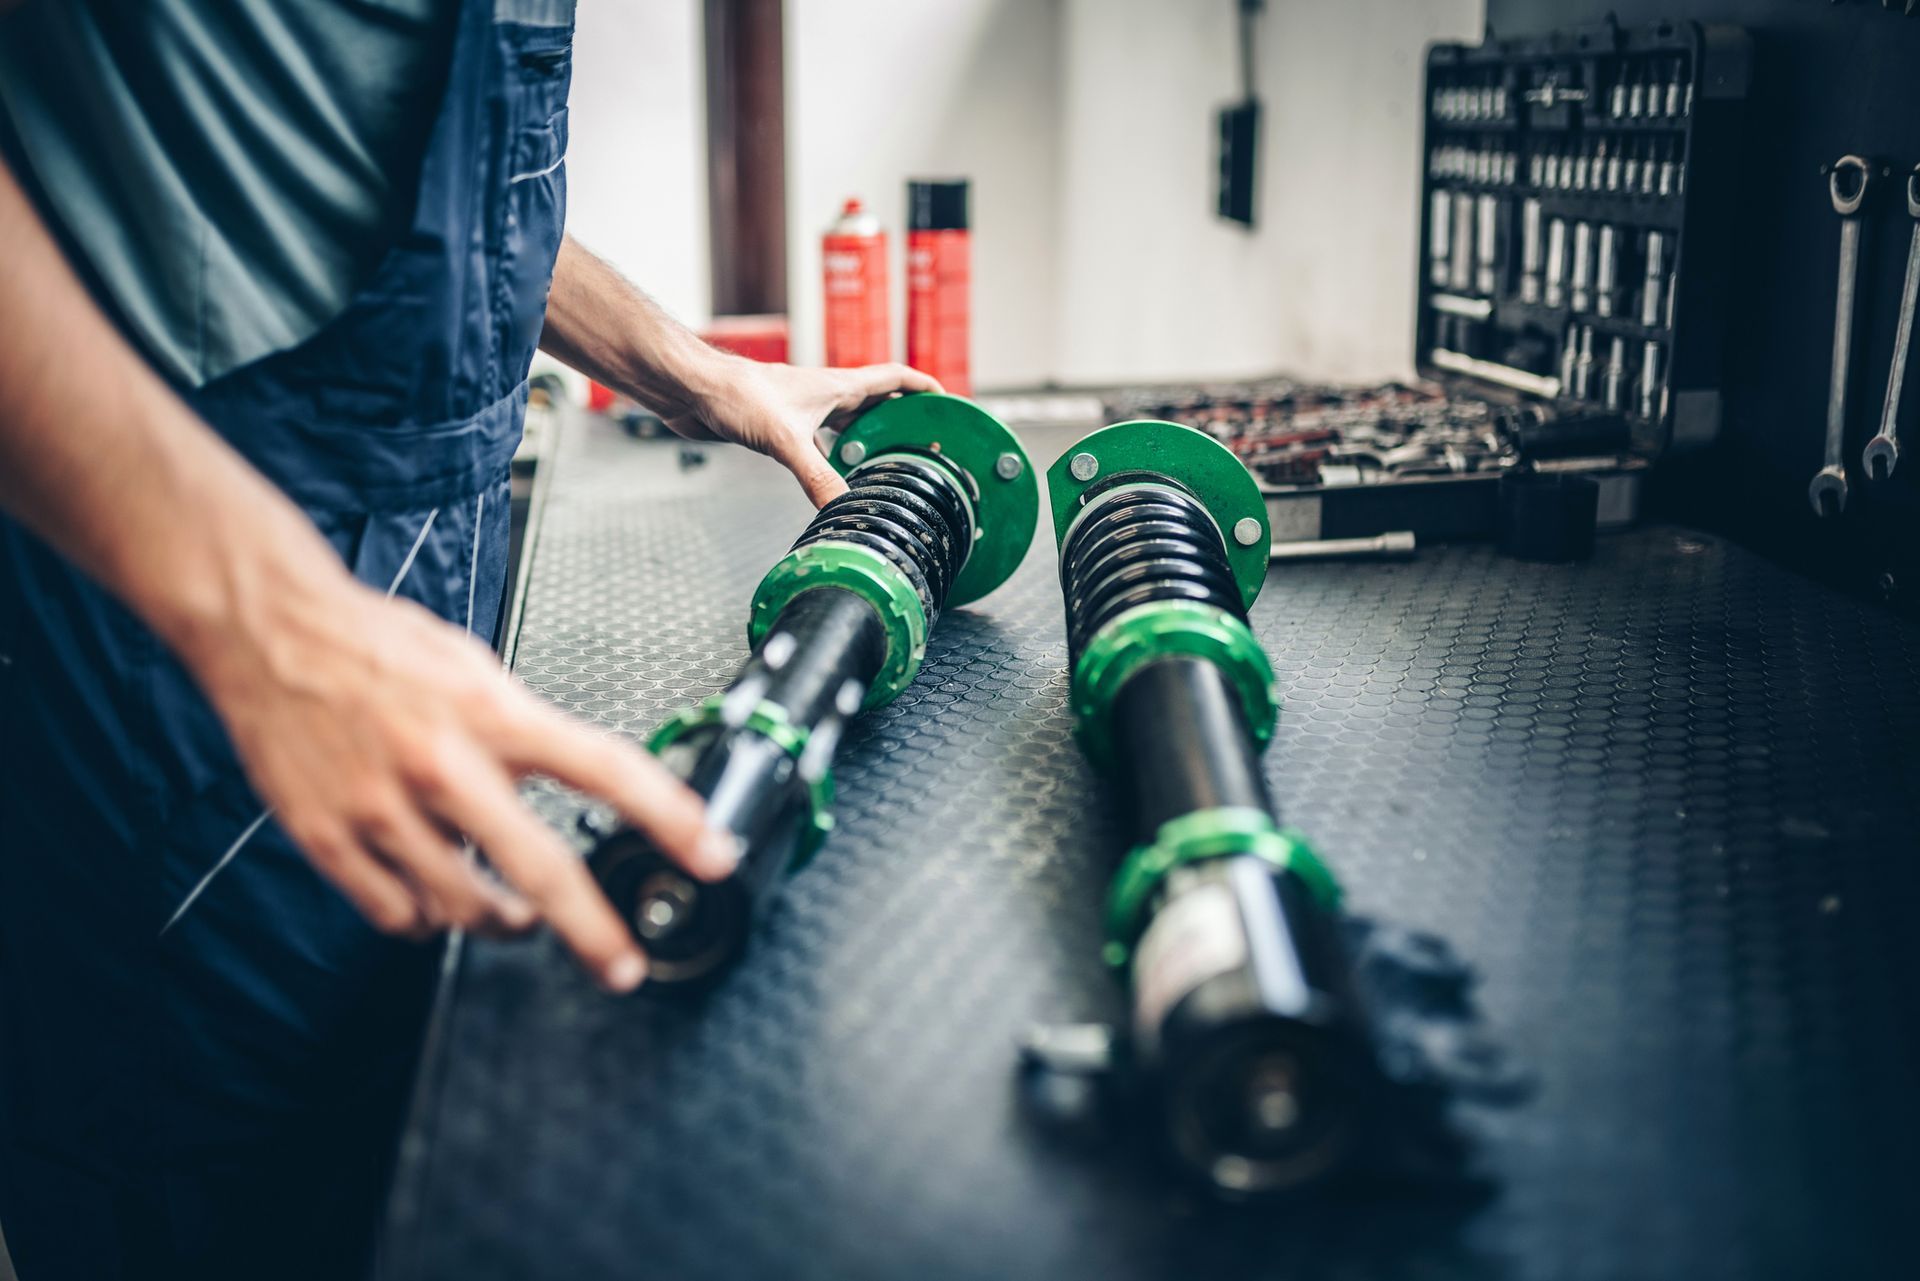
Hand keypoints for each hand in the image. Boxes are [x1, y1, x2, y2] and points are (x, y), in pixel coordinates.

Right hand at [191, 578, 737, 991]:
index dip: (670, 816)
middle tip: (621, 964)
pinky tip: (433, 893)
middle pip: (539, 867)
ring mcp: (382, 807)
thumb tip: (571, 783)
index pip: (605, 767)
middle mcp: (442, 763)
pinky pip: (398, 915)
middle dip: (591, 929)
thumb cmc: (376, 646)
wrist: (269, 630)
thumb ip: (522, 731)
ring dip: (501, 920)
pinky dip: (425, 917)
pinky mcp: (328, 837)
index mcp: (491, 713)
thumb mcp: (474, 667)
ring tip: (513, 910)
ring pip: (464, 908)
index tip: (712, 855)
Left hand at [666, 355, 942, 506]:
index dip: (922, 387)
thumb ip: (816, 476)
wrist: (692, 390)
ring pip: (849, 421)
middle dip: (903, 418)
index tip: (946, 401)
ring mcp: (803, 409)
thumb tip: (843, 508)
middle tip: (923, 442)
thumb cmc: (736, 396)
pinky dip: (835, 454)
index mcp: (837, 387)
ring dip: (870, 437)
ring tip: (888, 463)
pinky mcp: (781, 424)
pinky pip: (821, 439)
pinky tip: (833, 474)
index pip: (894, 378)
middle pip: (877, 402)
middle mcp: (824, 395)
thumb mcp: (784, 440)